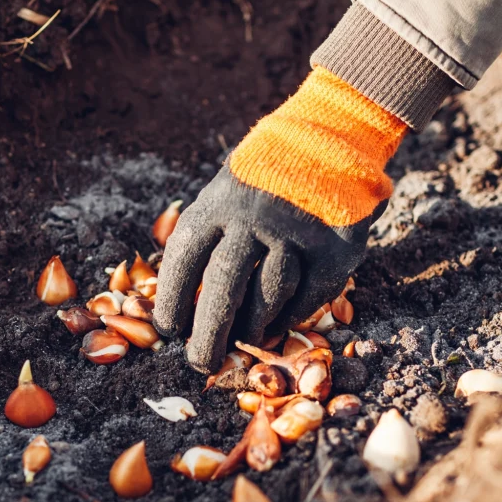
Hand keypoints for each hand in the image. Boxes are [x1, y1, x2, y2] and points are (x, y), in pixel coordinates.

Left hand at [152, 68, 405, 372]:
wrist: (328, 139)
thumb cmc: (259, 183)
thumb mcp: (221, 196)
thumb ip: (203, 240)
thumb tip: (177, 305)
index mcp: (215, 206)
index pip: (182, 262)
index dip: (171, 302)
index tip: (169, 330)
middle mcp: (252, 219)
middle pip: (223, 289)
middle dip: (208, 335)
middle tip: (201, 362)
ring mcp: (295, 232)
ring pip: (269, 296)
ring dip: (253, 327)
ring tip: (245, 338)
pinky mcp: (333, 247)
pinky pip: (308, 297)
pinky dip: (290, 317)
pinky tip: (277, 325)